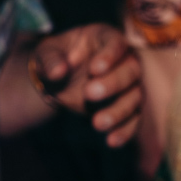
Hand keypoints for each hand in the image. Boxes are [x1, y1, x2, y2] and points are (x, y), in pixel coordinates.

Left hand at [30, 24, 142, 146]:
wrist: (57, 81)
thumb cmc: (54, 59)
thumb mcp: (45, 54)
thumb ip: (50, 59)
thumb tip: (58, 71)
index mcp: (105, 38)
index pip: (116, 43)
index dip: (109, 55)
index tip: (94, 69)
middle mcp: (124, 60)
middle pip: (131, 71)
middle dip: (113, 84)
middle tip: (88, 94)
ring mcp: (129, 84)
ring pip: (135, 97)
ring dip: (119, 111)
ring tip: (97, 123)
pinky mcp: (127, 107)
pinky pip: (134, 119)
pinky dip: (125, 131)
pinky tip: (111, 141)